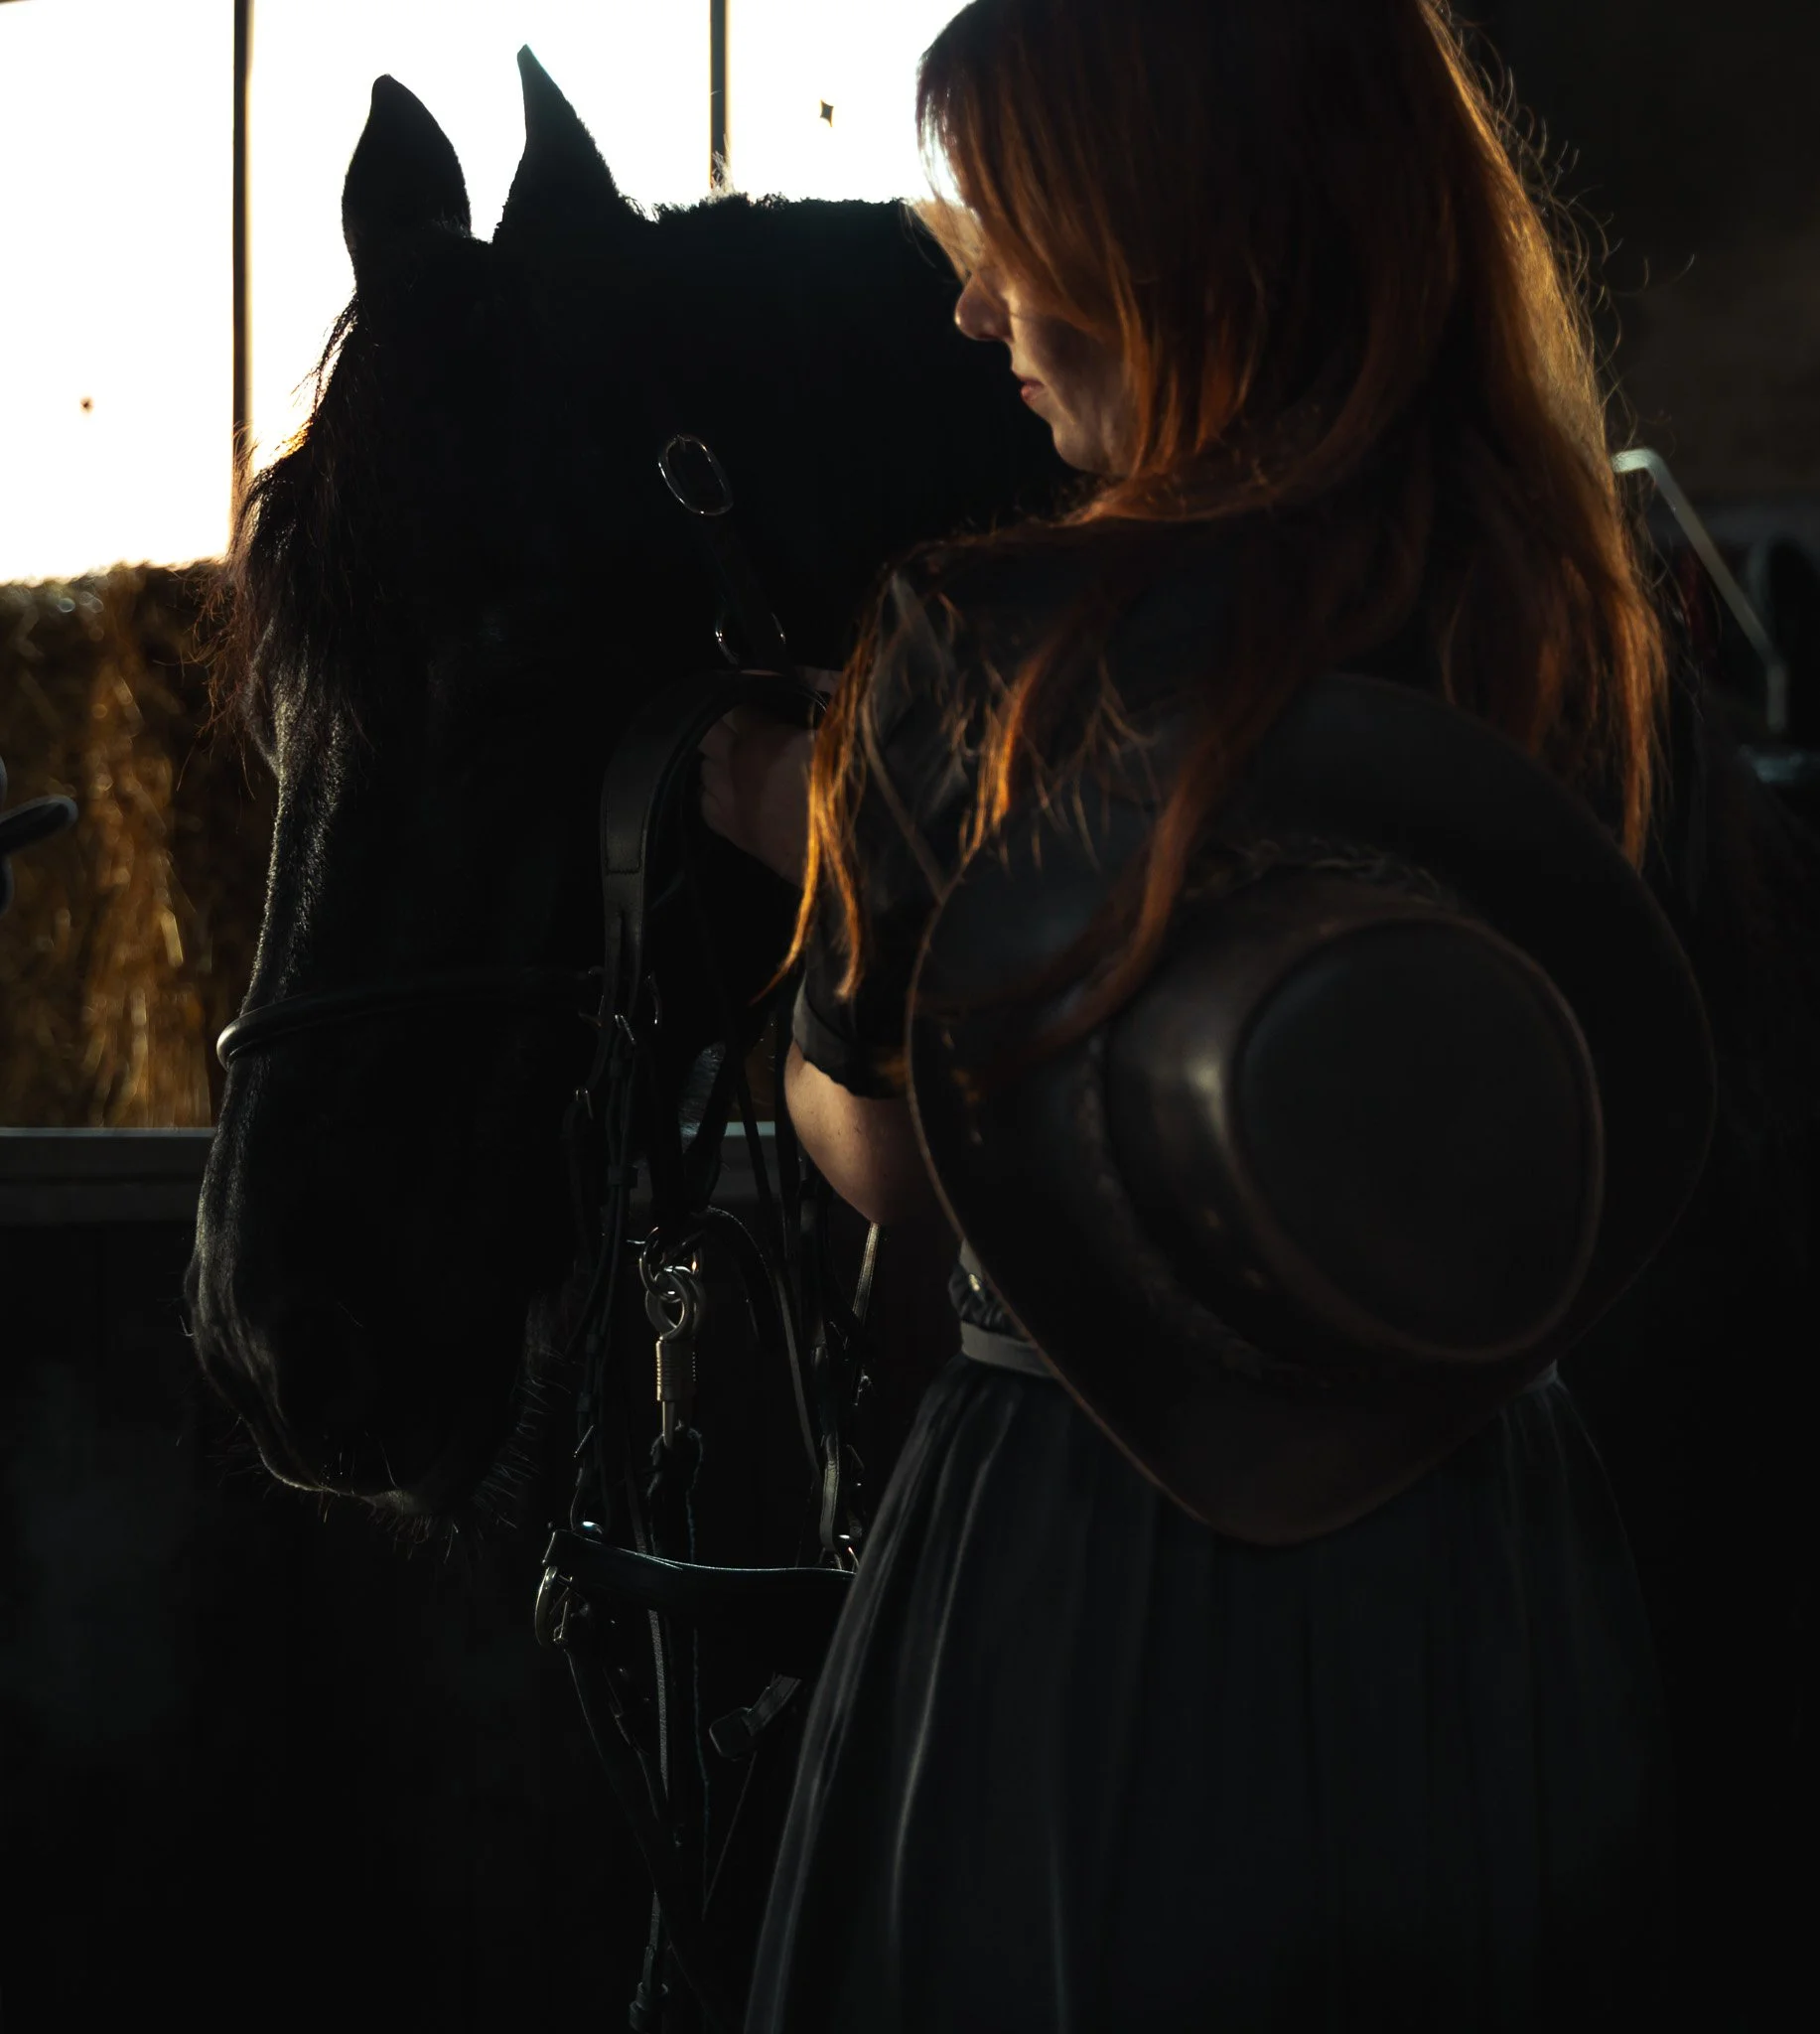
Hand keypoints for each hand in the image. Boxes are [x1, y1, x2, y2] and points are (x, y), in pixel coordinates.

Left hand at [698, 669, 841, 885]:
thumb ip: (823, 687)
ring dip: (720, 758)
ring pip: (704, 766)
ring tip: (745, 759)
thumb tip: (800, 670)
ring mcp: (727, 800)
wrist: (853, 856)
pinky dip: (714, 790)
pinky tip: (734, 790)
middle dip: (728, 723)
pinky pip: (705, 801)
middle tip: (754, 724)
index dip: (748, 692)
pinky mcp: (730, 831)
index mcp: (761, 738)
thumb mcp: (847, 726)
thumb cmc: (856, 787)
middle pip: (709, 730)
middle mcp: (733, 766)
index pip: (736, 699)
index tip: (762, 693)